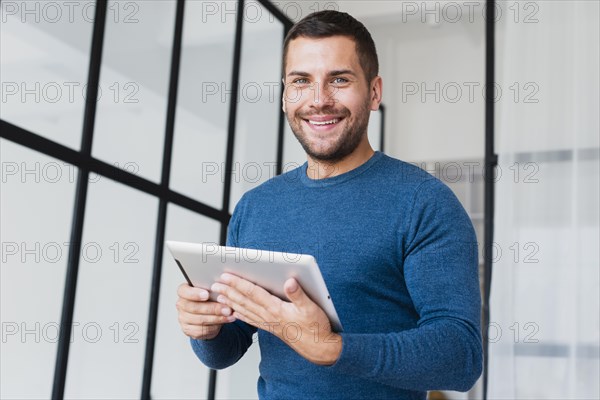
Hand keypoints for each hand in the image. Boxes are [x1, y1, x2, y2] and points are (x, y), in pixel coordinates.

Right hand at [176, 283, 235, 339]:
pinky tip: (224, 321)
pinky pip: (202, 330)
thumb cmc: (210, 298)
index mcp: (184, 291)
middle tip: (227, 309)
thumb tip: (224, 289)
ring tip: (229, 315)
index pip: (183, 291)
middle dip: (212, 308)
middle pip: (193, 308)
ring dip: (217, 318)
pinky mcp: (188, 330)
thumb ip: (214, 289)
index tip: (207, 294)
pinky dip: (215, 326)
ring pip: (199, 320)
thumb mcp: (212, 291)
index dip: (194, 294)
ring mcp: (183, 318)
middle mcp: (181, 304)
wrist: (209, 314)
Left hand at [211, 273, 341, 364]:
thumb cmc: (316, 327)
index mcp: (277, 309)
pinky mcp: (271, 328)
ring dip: (230, 302)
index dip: (238, 284)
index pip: (253, 293)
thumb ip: (299, 294)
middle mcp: (269, 316)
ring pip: (245, 310)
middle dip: (228, 291)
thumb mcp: (311, 308)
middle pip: (244, 301)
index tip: (226, 276)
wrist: (319, 348)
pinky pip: (251, 320)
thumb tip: (289, 281)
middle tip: (214, 284)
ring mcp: (268, 323)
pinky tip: (233, 311)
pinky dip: (240, 314)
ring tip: (218, 295)